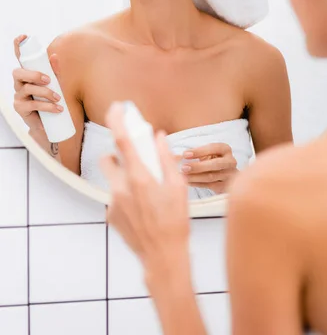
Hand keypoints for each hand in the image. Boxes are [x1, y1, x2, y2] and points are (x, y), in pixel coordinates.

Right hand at [13, 34, 62, 143]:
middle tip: (49, 79)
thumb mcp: (56, 84)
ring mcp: (18, 96)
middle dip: (34, 74)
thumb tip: (55, 56)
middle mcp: (19, 83)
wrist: (50, 125)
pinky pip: (32, 105)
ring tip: (59, 98)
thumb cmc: (51, 100)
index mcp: (27, 74)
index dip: (18, 46)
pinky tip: (58, 108)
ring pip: (27, 89)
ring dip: (45, 92)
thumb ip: (55, 71)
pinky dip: (47, 106)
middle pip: (18, 73)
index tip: (23, 36)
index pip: (20, 59)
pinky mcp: (20, 109)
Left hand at [100, 102, 190, 290]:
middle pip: (109, 158)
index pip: (122, 141)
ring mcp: (113, 202)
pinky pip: (114, 196)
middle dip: (118, 154)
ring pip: (112, 178)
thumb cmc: (175, 222)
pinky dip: (125, 196)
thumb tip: (159, 136)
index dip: (117, 120)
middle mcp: (121, 188)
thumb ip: (166, 159)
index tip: (117, 107)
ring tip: (143, 190)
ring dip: (122, 176)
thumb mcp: (178, 187)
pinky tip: (142, 209)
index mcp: (139, 177)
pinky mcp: (110, 215)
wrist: (163, 258)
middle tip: (136, 161)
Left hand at [181, 143, 238, 193]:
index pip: (213, 148)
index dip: (199, 151)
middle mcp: (230, 161)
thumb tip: (175, 157)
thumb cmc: (211, 160)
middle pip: (215, 164)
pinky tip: (187, 182)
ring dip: (195, 177)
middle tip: (184, 168)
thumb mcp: (206, 153)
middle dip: (198, 166)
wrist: (224, 175)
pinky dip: (197, 184)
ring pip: (211, 176)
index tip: (185, 154)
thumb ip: (193, 154)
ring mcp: (229, 175)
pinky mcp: (226, 186)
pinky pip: (210, 186)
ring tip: (183, 176)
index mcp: (225, 149)